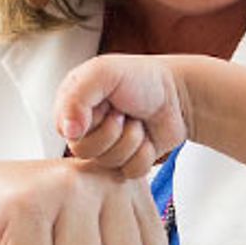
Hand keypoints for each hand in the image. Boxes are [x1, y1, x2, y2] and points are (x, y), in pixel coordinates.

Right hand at [55, 55, 192, 178]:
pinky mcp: (128, 162)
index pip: (68, 133)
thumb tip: (68, 131)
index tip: (106, 105)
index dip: (92, 122)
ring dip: (132, 140)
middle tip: (125, 113)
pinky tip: (147, 137)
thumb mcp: (104, 72)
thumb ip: (77, 97)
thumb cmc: (142, 78)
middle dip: (114, 131)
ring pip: (110, 163)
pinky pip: (130, 172)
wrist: (178, 93)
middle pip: (87, 152)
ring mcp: (107, 148)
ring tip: (137, 122)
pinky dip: (144, 154)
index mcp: (74, 108)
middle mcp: (87, 130)